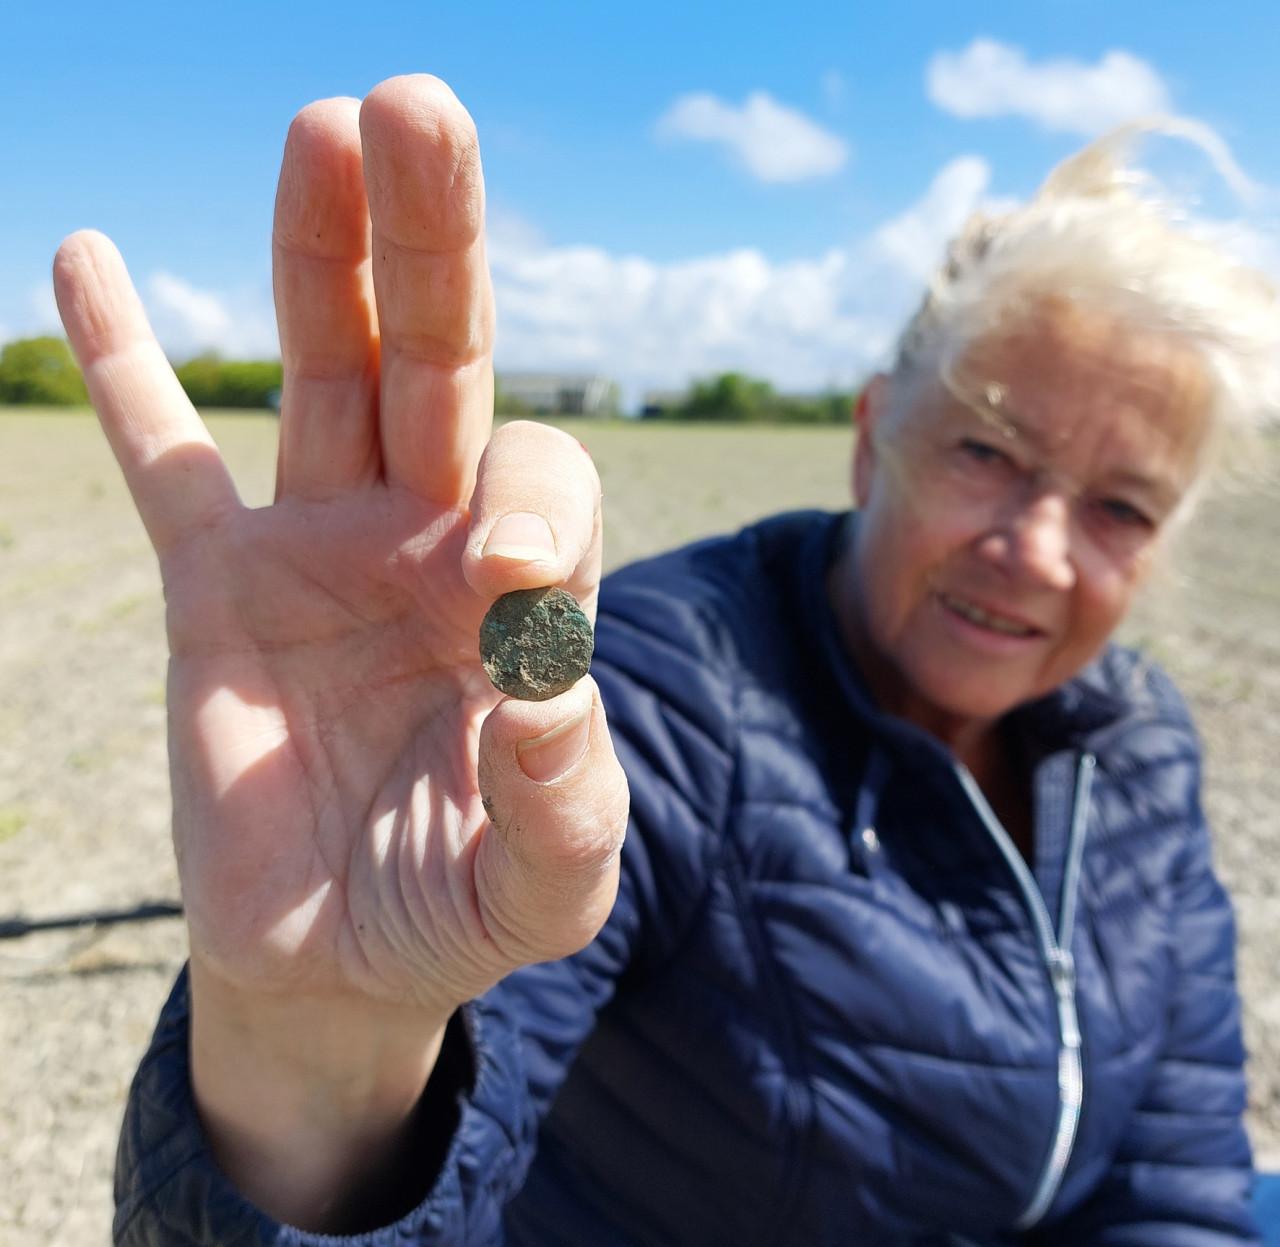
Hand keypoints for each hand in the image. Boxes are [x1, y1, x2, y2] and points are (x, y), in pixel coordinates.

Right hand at [53, 75, 628, 1226]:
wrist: (344, 959)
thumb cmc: (454, 913)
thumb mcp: (544, 884)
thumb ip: (563, 796)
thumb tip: (543, 674)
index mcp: (521, 601)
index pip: (540, 483)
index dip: (531, 505)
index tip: (504, 588)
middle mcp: (428, 544)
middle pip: (441, 362)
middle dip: (433, 241)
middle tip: (418, 107)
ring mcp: (320, 552)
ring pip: (329, 374)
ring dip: (324, 256)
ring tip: (326, 124)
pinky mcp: (217, 587)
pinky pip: (164, 460)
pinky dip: (128, 369)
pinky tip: (90, 262)